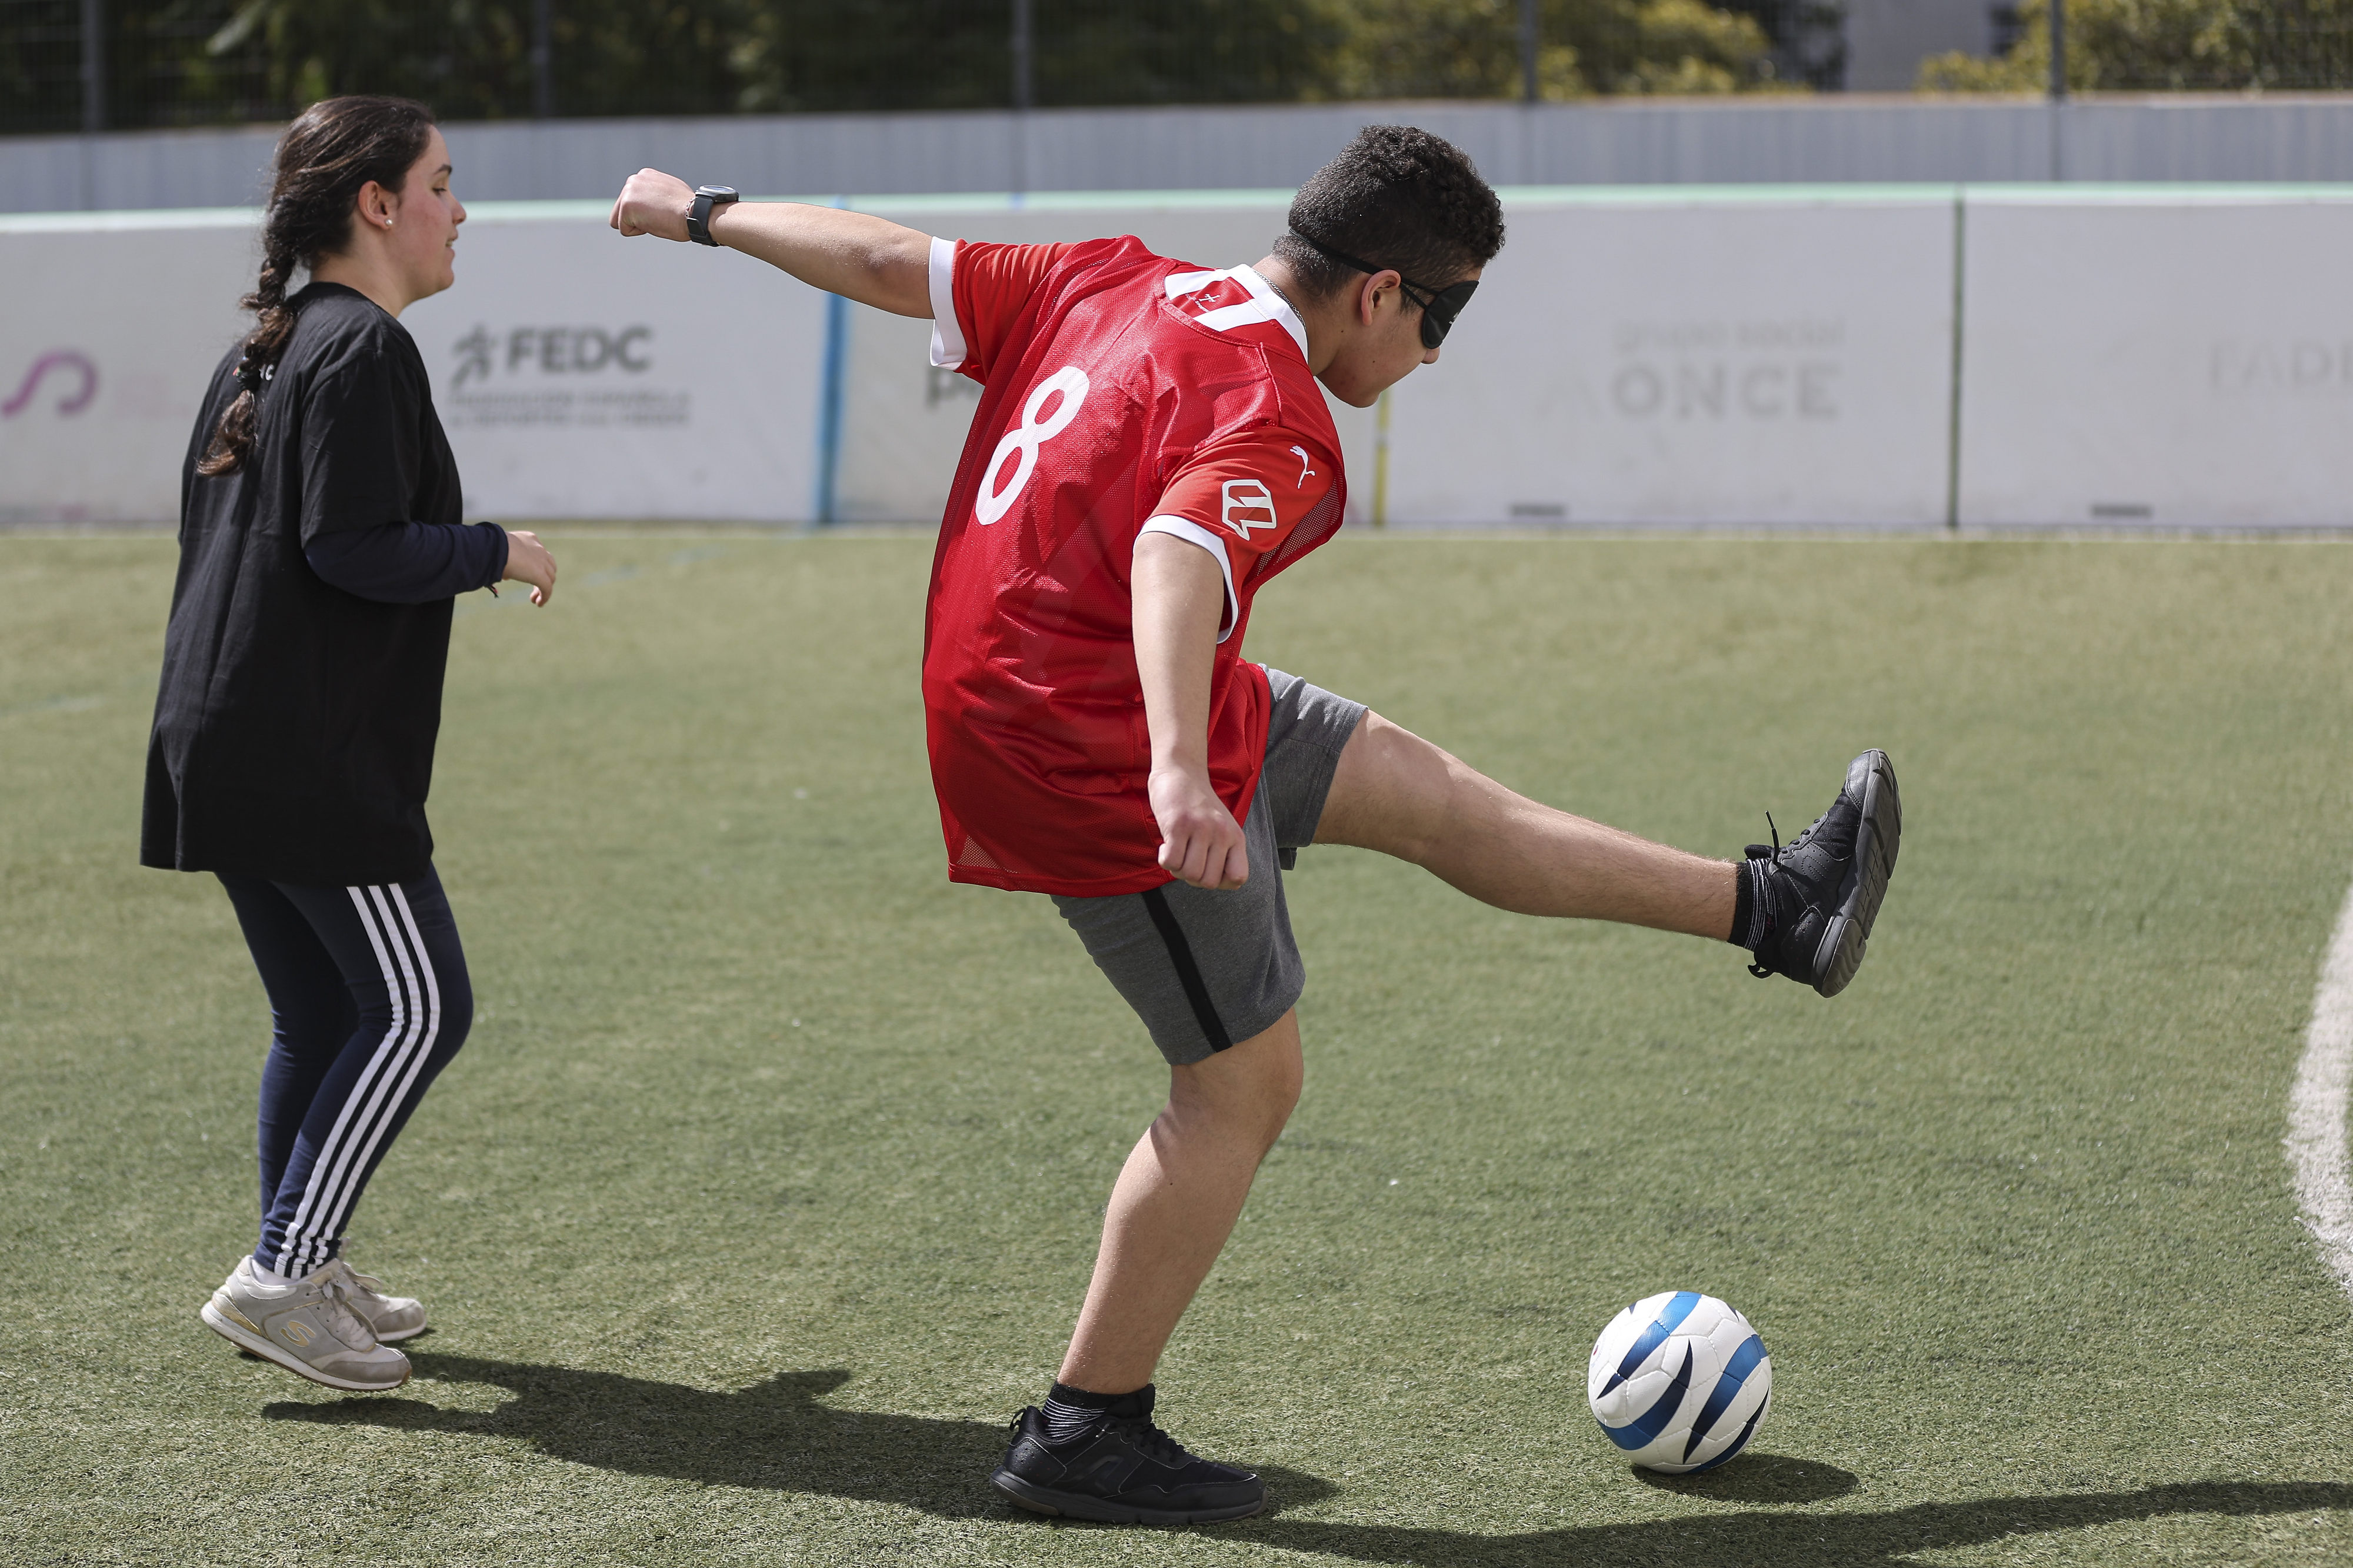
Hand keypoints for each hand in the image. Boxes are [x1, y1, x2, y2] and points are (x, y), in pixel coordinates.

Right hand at [501, 529, 556, 605]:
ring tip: (534, 598)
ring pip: (550, 578)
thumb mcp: (500, 553)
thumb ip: (506, 563)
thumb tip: (506, 575)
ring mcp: (542, 562)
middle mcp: (539, 549)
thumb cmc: (492, 549)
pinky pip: (547, 589)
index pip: (539, 553)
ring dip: (543, 589)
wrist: (495, 549)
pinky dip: (545, 597)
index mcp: (530, 539)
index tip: (525, 572)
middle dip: (544, 576)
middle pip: (549, 565)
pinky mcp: (541, 575)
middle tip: (534, 586)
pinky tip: (538, 603)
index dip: (535, 564)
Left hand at [609, 169, 694, 241]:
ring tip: (657, 218)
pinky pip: (624, 230)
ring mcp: (628, 192)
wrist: (694, 213)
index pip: (633, 200)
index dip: (647, 212)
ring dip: (638, 225)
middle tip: (660, 216)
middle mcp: (633, 180)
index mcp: (644, 175)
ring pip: (621, 221)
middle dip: (638, 219)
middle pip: (621, 209)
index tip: (664, 211)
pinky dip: (639, 232)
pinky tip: (655, 222)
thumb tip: (656, 200)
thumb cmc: (690, 209)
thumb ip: (657, 194)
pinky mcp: (625, 206)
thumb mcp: (671, 193)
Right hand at [1150, 764, 1248, 889]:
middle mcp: (1222, 833)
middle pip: (1208, 882)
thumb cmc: (1198, 806)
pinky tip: (1166, 844)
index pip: (1238, 878)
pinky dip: (1164, 860)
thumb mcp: (1222, 828)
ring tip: (1176, 850)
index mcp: (1236, 837)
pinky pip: (1171, 862)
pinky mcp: (1178, 825)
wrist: (1181, 771)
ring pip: (1189, 875)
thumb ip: (1224, 854)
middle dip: (1192, 877)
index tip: (1206, 868)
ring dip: (1177, 869)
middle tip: (1186, 858)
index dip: (1219, 882)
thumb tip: (1222, 884)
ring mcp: (1201, 828)